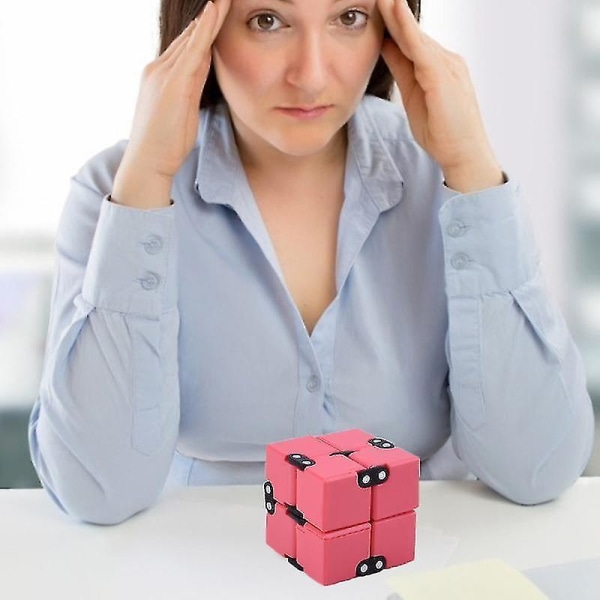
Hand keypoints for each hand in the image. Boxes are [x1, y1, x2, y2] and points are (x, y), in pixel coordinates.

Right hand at [113, 0, 230, 207]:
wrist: (147, 162)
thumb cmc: (165, 143)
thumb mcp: (183, 111)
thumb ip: (192, 86)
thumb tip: (205, 66)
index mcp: (161, 76)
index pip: (187, 45)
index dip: (203, 27)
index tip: (218, 10)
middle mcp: (159, 69)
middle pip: (189, 36)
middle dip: (208, 15)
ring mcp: (163, 74)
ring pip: (191, 37)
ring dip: (209, 15)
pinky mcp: (171, 82)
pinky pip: (192, 49)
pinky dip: (205, 29)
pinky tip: (215, 10)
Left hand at [377, 0, 503, 192]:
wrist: (464, 154)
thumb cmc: (442, 132)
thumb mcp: (413, 95)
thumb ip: (402, 69)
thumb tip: (385, 46)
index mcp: (436, 66)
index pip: (410, 38)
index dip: (392, 21)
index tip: (375, 4)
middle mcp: (445, 59)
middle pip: (412, 31)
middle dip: (393, 10)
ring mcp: (447, 65)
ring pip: (416, 34)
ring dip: (396, 11)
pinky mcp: (443, 75)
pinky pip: (421, 48)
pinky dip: (407, 28)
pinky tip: (394, 10)